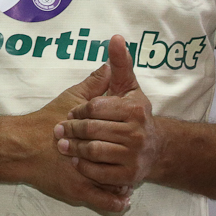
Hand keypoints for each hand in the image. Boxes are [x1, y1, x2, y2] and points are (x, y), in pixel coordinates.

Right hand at [8, 59, 132, 215]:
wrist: (20, 146)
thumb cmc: (45, 121)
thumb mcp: (70, 99)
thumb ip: (93, 85)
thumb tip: (109, 67)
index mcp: (97, 132)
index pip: (124, 135)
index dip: (132, 135)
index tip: (138, 136)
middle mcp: (96, 157)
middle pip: (124, 162)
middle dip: (132, 161)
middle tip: (138, 159)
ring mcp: (88, 178)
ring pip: (118, 185)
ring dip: (125, 184)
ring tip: (130, 181)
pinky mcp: (79, 195)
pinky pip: (105, 204)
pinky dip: (116, 203)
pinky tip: (121, 200)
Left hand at [55, 35, 159, 189]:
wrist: (157, 150)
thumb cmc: (135, 115)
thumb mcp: (129, 89)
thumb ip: (120, 65)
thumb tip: (115, 38)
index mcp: (134, 110)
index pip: (94, 107)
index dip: (78, 110)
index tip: (71, 113)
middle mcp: (137, 133)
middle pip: (91, 129)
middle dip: (71, 129)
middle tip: (59, 131)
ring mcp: (134, 157)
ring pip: (93, 151)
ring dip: (74, 148)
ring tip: (63, 146)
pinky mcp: (129, 177)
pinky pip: (99, 173)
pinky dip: (84, 167)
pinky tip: (77, 160)